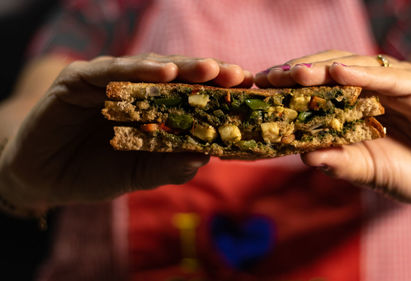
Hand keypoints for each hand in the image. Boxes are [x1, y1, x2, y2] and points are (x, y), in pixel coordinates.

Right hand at [0, 53, 252, 212]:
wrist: (44, 179)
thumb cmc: (96, 172)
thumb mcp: (140, 172)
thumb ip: (171, 164)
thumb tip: (208, 156)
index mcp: (153, 109)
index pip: (191, 95)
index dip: (219, 93)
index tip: (248, 92)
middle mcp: (135, 89)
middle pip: (177, 77)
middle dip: (209, 75)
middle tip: (237, 75)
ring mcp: (108, 80)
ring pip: (149, 68)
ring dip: (181, 67)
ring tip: (209, 70)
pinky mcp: (79, 79)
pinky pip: (111, 71)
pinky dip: (137, 70)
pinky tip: (164, 72)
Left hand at [257, 50, 410, 204]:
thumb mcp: (367, 171)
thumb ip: (340, 162)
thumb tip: (304, 156)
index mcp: (356, 104)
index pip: (317, 87)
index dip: (289, 87)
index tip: (259, 89)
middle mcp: (375, 87)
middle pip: (331, 70)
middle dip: (298, 73)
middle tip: (268, 77)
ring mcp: (401, 85)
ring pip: (358, 67)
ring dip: (325, 68)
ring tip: (296, 73)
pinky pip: (396, 80)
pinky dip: (368, 75)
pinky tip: (340, 72)